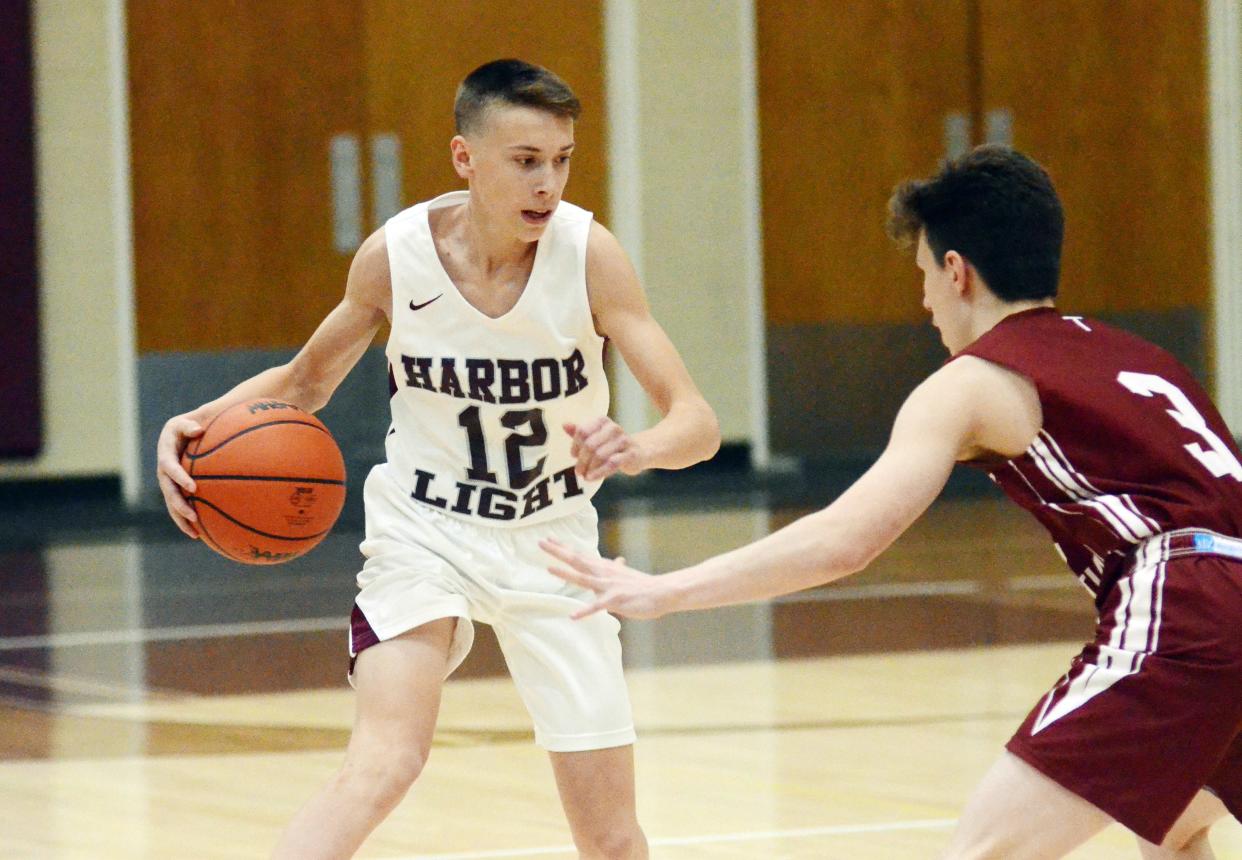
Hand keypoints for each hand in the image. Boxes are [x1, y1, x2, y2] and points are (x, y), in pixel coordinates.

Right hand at [156, 415, 204, 538]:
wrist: (186, 432)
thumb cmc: (190, 425)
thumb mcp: (185, 422)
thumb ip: (189, 426)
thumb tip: (198, 429)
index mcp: (165, 453)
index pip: (170, 467)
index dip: (179, 478)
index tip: (193, 488)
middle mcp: (163, 471)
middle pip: (168, 491)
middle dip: (179, 505)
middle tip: (194, 516)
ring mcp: (168, 482)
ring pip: (171, 504)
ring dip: (181, 519)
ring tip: (195, 533)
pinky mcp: (174, 490)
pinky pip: (178, 507)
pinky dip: (185, 520)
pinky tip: (198, 533)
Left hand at [541, 538, 670, 618]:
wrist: (661, 592)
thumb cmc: (643, 585)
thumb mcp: (627, 574)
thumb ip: (618, 568)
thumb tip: (618, 560)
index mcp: (604, 567)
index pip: (580, 555)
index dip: (563, 547)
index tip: (549, 538)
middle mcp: (603, 573)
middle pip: (577, 560)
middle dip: (558, 552)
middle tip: (541, 542)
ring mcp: (608, 586)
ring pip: (583, 578)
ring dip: (566, 573)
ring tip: (549, 568)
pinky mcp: (614, 600)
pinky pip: (597, 606)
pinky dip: (585, 611)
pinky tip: (573, 616)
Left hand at [564, 417, 643, 481]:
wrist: (637, 453)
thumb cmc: (611, 446)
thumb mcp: (595, 438)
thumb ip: (580, 432)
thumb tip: (564, 424)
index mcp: (603, 421)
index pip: (583, 431)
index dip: (575, 445)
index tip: (574, 455)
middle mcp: (613, 428)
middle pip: (590, 444)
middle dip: (581, 460)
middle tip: (578, 471)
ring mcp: (624, 440)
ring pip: (600, 455)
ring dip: (589, 468)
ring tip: (585, 476)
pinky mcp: (631, 454)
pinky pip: (612, 464)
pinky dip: (599, 472)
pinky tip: (591, 478)